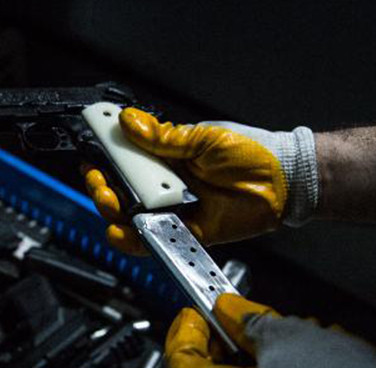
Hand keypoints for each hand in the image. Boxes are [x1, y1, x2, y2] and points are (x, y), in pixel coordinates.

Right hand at [83, 108, 317, 254]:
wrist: (284, 181)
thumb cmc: (252, 153)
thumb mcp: (203, 137)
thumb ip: (163, 137)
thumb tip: (128, 121)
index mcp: (167, 157)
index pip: (125, 158)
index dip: (104, 157)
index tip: (90, 152)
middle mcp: (165, 183)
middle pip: (120, 189)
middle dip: (101, 185)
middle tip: (99, 181)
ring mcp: (173, 208)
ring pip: (130, 215)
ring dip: (112, 210)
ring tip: (110, 202)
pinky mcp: (185, 231)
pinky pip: (152, 239)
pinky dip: (132, 238)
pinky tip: (121, 230)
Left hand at [166, 294, 375, 367]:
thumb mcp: (288, 339)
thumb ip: (247, 322)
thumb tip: (229, 311)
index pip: (180, 367)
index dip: (186, 332)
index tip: (195, 311)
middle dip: (231, 338)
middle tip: (243, 315)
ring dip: (264, 352)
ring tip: (295, 335)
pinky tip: (314, 356)